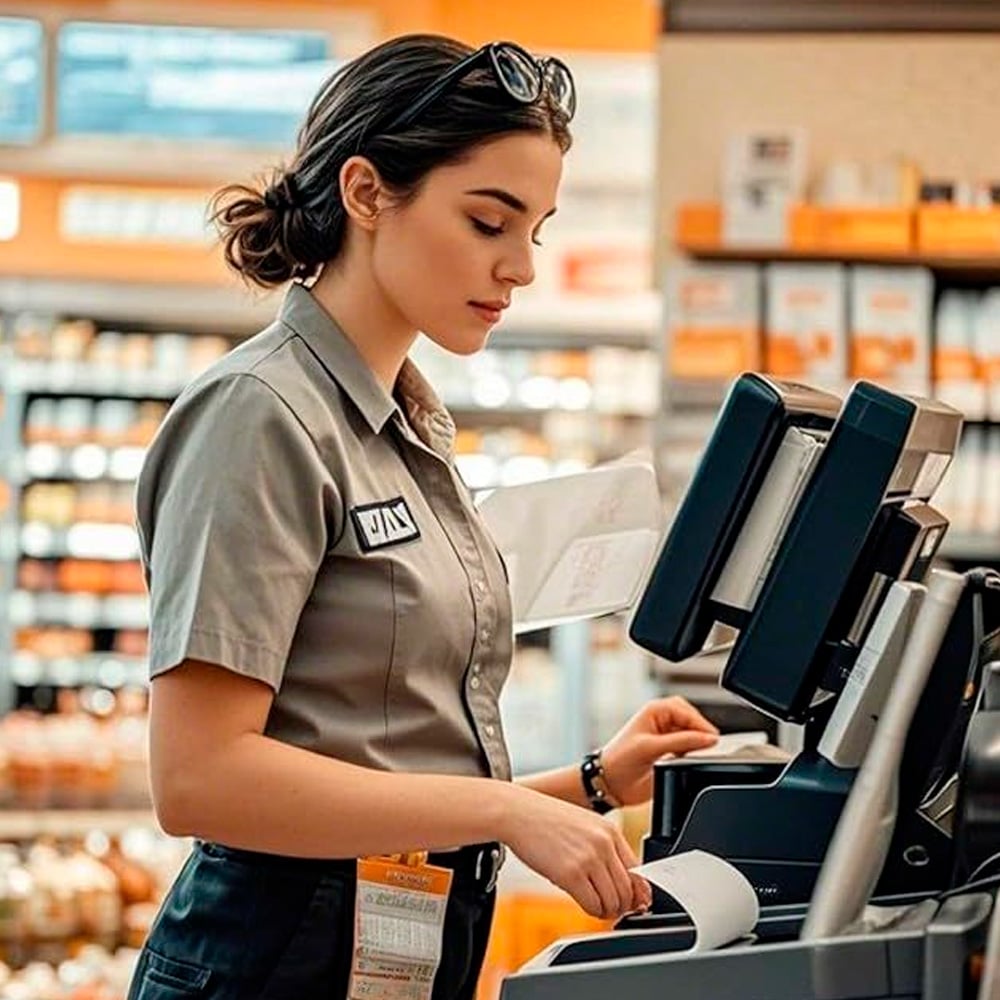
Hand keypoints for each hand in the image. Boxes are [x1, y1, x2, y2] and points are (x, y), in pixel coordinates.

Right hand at [499, 784, 652, 919]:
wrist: (517, 813)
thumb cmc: (545, 820)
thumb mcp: (583, 825)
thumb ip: (603, 847)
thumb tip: (620, 880)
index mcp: (609, 830)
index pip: (638, 870)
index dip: (636, 891)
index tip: (632, 900)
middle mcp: (603, 844)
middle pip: (628, 889)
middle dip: (622, 905)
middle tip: (613, 909)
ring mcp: (588, 859)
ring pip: (613, 901)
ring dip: (608, 911)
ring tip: (599, 909)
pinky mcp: (570, 874)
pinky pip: (593, 905)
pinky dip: (593, 911)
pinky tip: (586, 905)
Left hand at [601, 696, 718, 805]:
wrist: (609, 783)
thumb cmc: (619, 760)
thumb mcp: (651, 748)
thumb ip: (681, 741)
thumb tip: (708, 738)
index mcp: (655, 710)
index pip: (687, 712)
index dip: (700, 725)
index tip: (712, 739)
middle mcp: (662, 720)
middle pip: (693, 720)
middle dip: (701, 732)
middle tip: (709, 746)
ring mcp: (666, 736)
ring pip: (693, 734)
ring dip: (697, 743)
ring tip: (696, 754)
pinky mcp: (669, 751)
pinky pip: (689, 748)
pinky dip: (693, 753)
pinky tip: (689, 760)